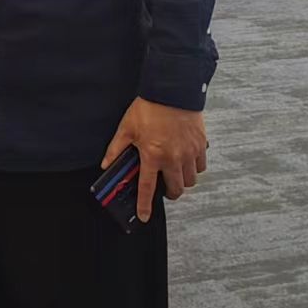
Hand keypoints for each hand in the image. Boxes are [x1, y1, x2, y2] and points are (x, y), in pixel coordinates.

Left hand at [102, 97, 207, 223]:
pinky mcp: (201, 146)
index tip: (144, 216)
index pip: (148, 188)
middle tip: (164, 188)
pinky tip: (186, 160)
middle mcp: (173, 158)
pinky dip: (194, 168)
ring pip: (191, 180)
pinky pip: (201, 167)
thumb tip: (106, 164)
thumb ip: (116, 149)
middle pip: (176, 189)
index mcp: (153, 156)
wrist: (172, 90)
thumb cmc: (149, 108)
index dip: (145, 205)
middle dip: (170, 193)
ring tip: (175, 172)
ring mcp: (189, 153)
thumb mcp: (127, 128)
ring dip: (182, 181)